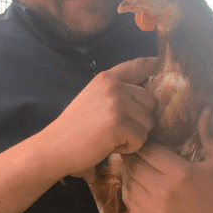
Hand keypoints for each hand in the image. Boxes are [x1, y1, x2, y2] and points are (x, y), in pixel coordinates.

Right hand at [41, 56, 157, 177]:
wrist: (53, 147)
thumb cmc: (75, 126)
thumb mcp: (94, 97)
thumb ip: (117, 90)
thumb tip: (148, 92)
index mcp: (108, 78)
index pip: (138, 65)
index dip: (152, 65)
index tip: (158, 65)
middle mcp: (114, 87)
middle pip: (151, 101)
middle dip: (141, 118)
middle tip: (119, 127)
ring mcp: (116, 104)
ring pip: (148, 122)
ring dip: (135, 134)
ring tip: (112, 136)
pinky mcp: (118, 124)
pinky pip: (141, 138)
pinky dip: (129, 147)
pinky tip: (111, 145)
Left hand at [120, 107, 212, 212]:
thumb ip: (211, 134)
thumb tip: (207, 108)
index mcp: (181, 173)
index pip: (148, 150)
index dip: (144, 142)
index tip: (145, 137)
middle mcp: (163, 191)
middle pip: (134, 165)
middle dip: (133, 154)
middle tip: (134, 146)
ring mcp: (153, 210)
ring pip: (128, 182)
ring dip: (129, 171)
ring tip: (135, 162)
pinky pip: (129, 200)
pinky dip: (129, 188)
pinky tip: (137, 181)